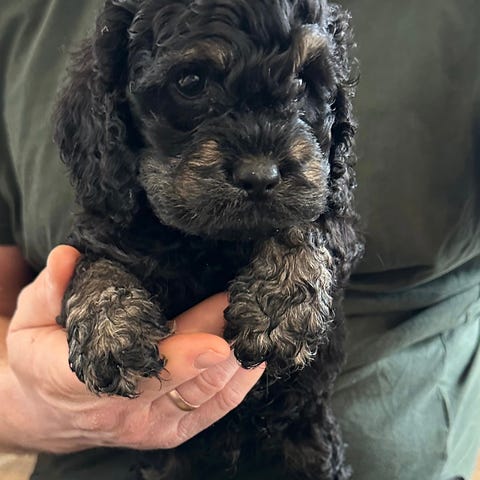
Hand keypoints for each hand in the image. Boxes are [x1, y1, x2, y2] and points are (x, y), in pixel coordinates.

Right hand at [5, 246, 264, 452]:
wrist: (49, 409)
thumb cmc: (43, 356)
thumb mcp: (32, 320)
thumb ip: (49, 288)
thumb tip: (68, 256)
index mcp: (76, 381)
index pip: (129, 373)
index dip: (176, 360)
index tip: (216, 344)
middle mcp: (117, 410)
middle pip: (180, 378)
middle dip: (219, 342)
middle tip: (247, 307)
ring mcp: (147, 425)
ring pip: (202, 394)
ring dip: (234, 359)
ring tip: (257, 321)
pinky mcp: (169, 431)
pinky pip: (211, 410)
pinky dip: (238, 384)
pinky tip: (256, 357)